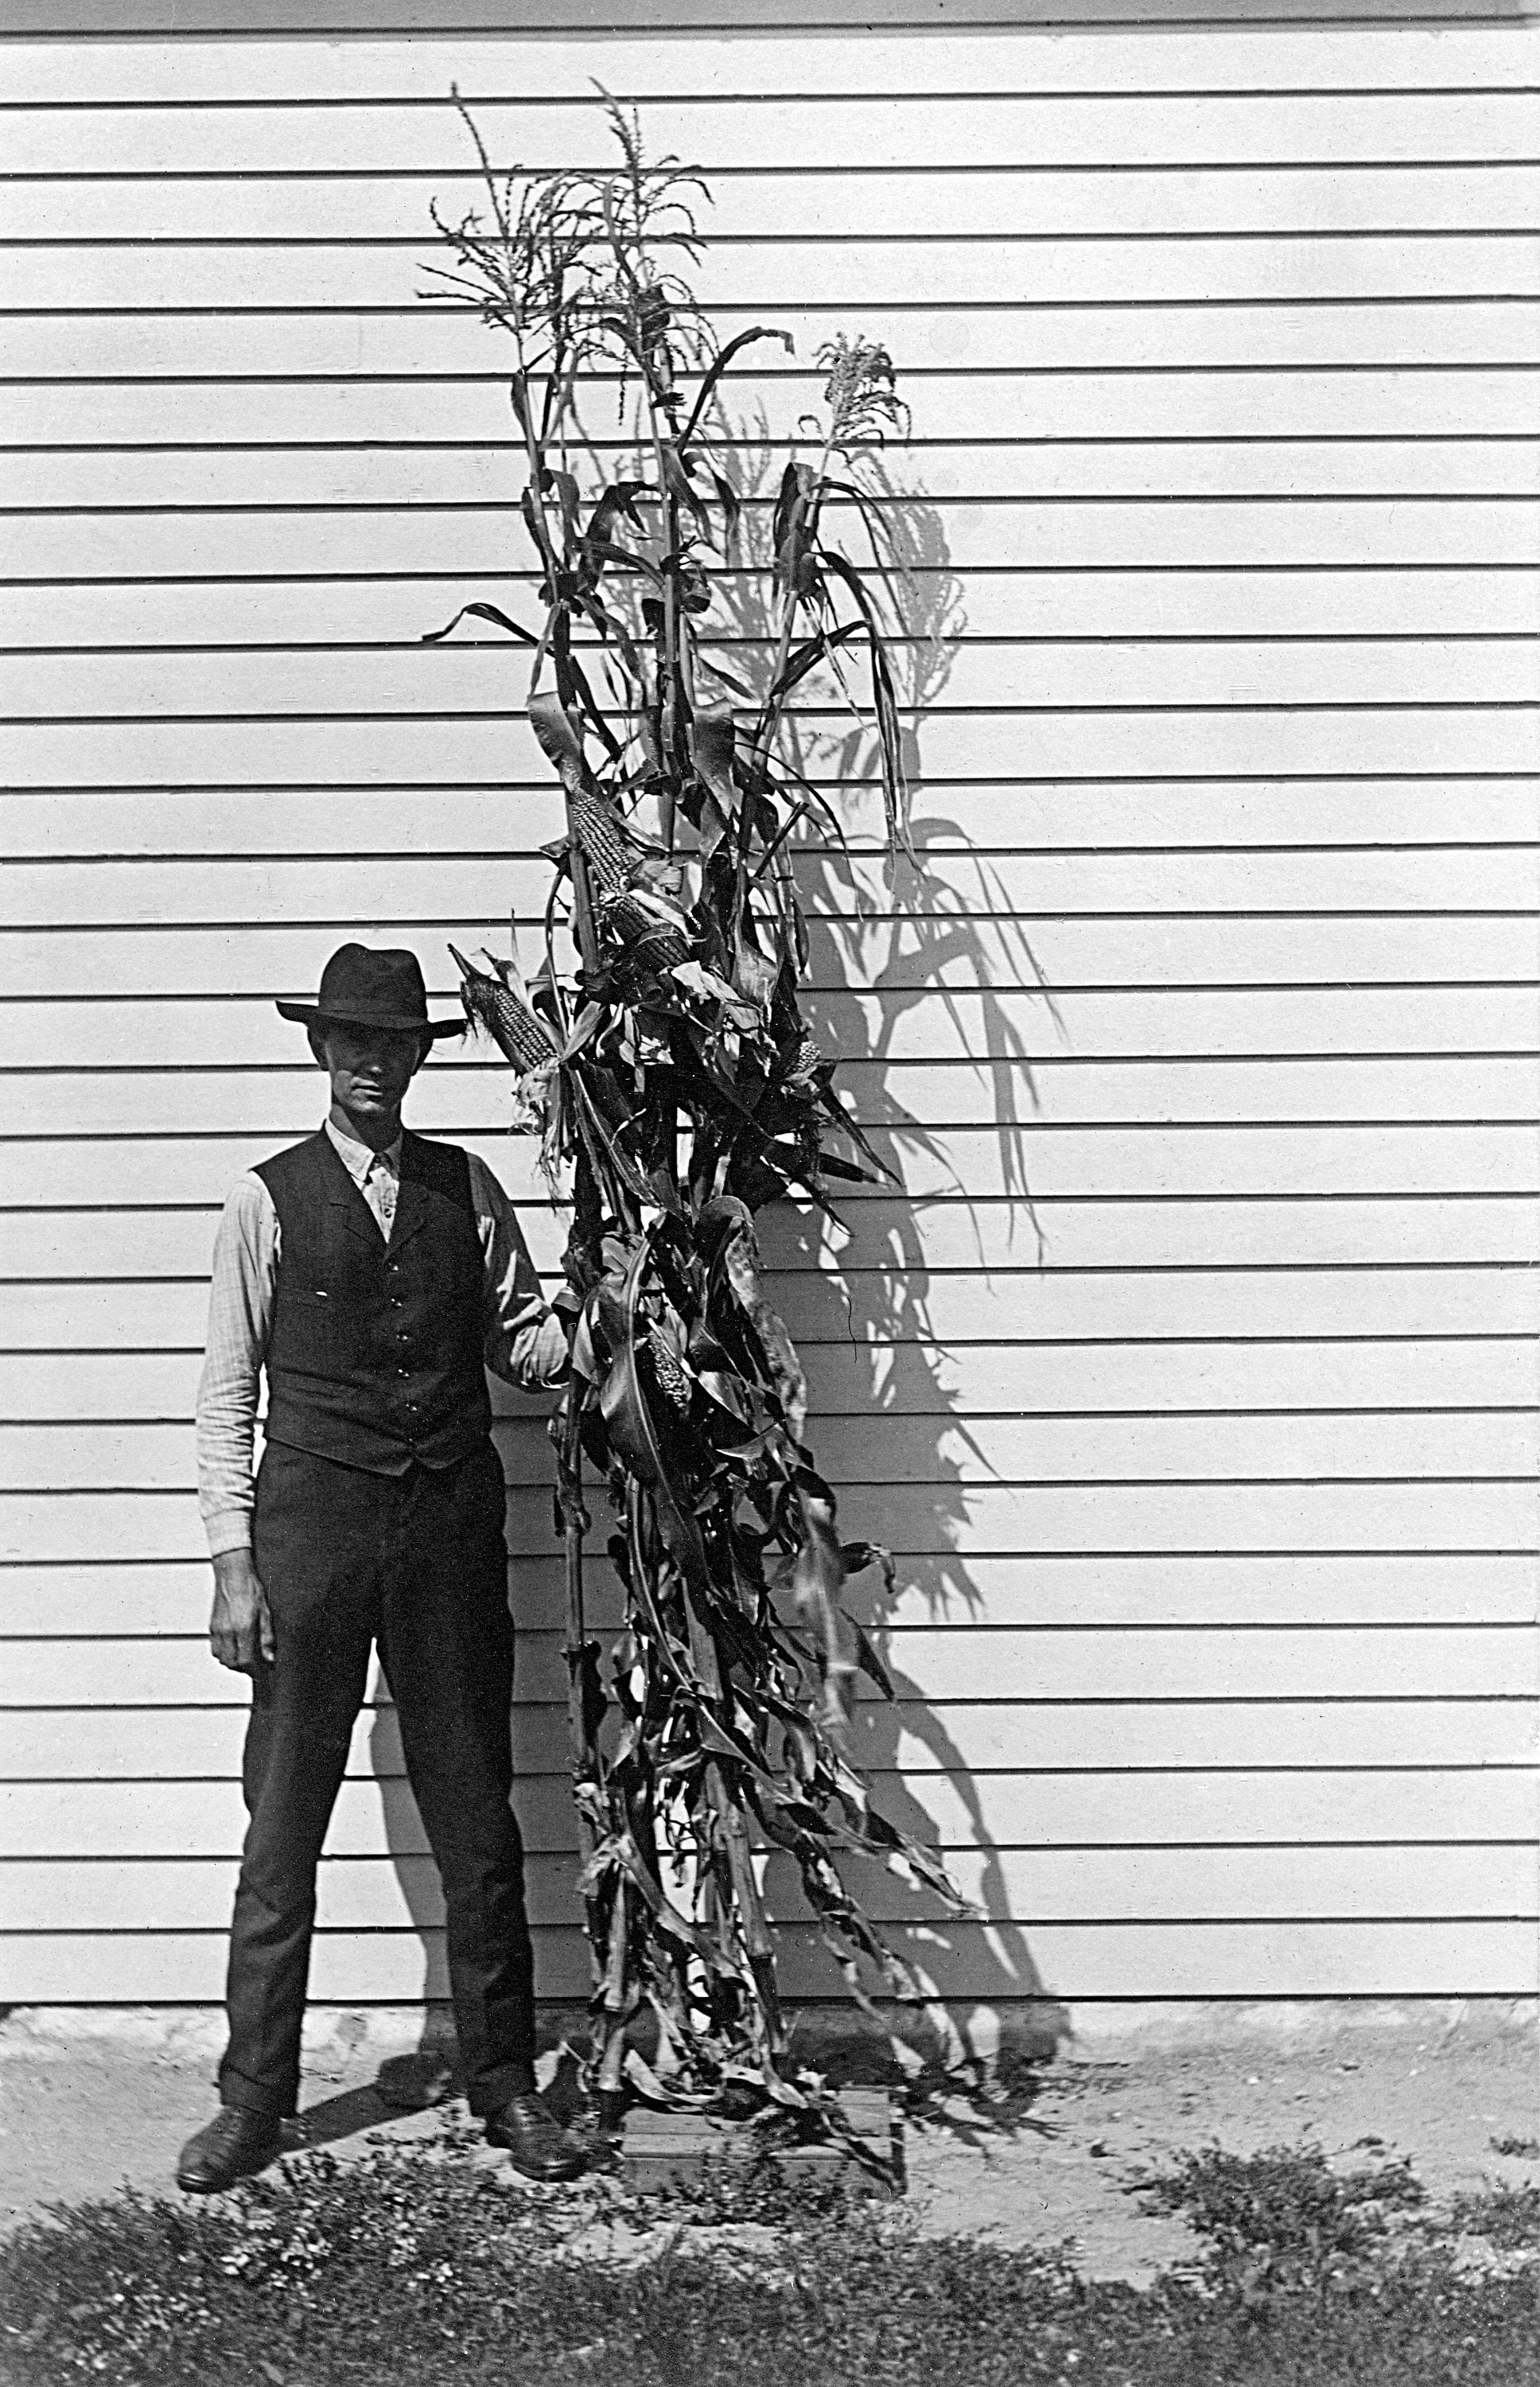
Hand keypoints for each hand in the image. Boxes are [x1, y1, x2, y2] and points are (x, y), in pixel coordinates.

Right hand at [209, 1548, 274, 1674]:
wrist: (233, 1574)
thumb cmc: (251, 1589)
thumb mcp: (266, 1613)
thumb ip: (267, 1638)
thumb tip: (269, 1658)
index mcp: (243, 1628)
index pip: (245, 1660)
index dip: (254, 1670)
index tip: (262, 1671)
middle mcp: (227, 1631)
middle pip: (231, 1663)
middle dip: (243, 1668)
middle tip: (255, 1666)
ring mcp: (217, 1629)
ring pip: (221, 1658)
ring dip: (232, 1662)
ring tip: (244, 1657)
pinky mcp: (212, 1626)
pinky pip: (214, 1648)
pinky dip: (223, 1653)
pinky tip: (234, 1647)